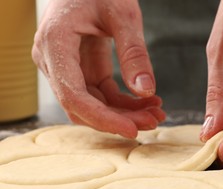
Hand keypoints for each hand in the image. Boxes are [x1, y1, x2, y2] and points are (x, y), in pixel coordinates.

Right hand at [32, 0, 164, 137]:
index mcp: (54, 44)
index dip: (102, 118)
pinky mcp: (83, 68)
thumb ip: (133, 52)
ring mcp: (67, 66)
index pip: (73, 95)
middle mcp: (54, 60)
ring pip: (94, 103)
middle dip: (119, 118)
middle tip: (154, 121)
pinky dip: (124, 102)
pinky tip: (148, 102)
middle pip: (83, 105)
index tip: (132, 129)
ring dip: (125, 113)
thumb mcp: (122, 14)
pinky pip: (102, 93)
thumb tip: (146, 91)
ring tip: (156, 113)